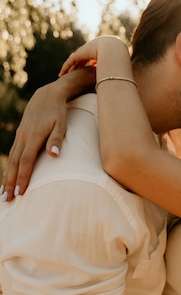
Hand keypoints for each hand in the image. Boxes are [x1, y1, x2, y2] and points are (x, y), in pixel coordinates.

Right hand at [1, 84, 67, 200]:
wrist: (47, 95)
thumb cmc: (58, 112)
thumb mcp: (61, 124)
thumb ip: (56, 140)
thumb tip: (54, 155)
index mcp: (34, 136)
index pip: (26, 162)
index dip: (23, 178)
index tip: (20, 193)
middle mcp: (24, 137)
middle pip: (15, 164)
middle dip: (10, 182)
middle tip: (7, 199)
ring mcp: (20, 136)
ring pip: (12, 159)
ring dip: (7, 176)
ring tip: (3, 192)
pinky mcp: (20, 135)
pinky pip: (13, 153)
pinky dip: (10, 166)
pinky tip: (8, 175)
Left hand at [59, 36, 128, 75]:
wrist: (114, 51)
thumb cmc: (120, 60)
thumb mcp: (118, 66)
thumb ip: (117, 71)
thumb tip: (121, 80)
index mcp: (103, 49)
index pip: (95, 57)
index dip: (91, 64)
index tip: (90, 70)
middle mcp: (94, 47)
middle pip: (84, 58)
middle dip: (79, 66)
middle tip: (74, 73)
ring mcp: (86, 50)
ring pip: (76, 60)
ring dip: (70, 68)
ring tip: (65, 76)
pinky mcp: (80, 53)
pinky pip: (71, 61)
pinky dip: (66, 67)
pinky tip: (61, 74)